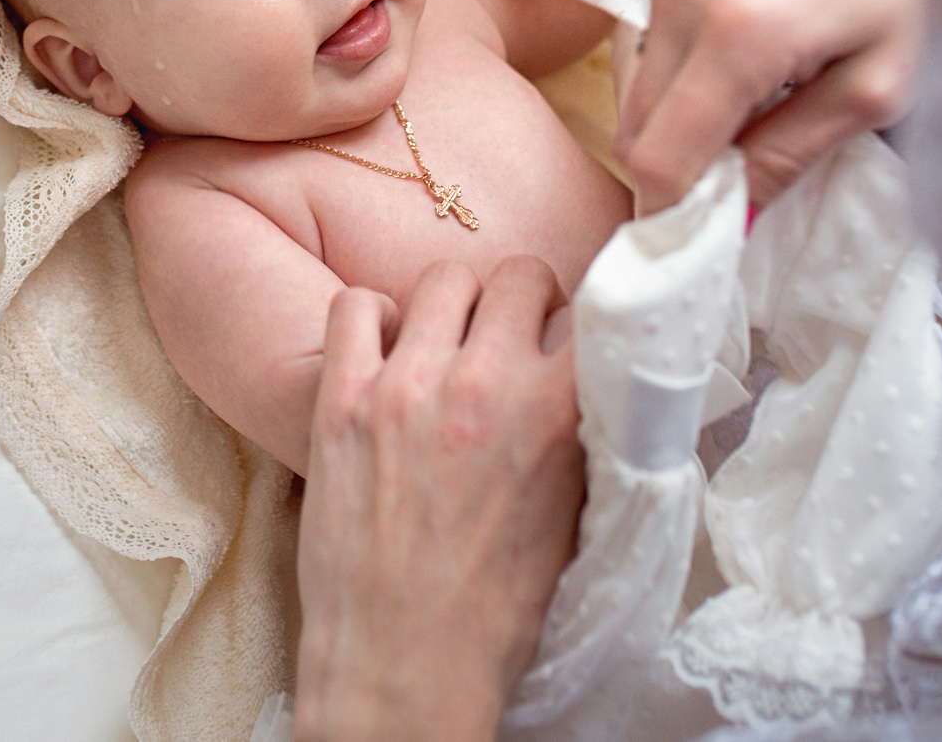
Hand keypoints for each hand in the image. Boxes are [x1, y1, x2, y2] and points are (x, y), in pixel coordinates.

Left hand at [294, 258, 582, 741]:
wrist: (403, 665)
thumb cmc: (496, 608)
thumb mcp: (576, 516)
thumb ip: (589, 435)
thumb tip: (600, 379)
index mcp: (560, 413)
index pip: (591, 309)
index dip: (579, 326)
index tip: (567, 342)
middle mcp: (487, 384)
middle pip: (519, 276)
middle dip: (522, 302)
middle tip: (509, 338)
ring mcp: (408, 386)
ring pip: (444, 280)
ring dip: (453, 308)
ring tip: (446, 346)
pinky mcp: (341, 400)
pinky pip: (354, 305)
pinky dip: (371, 317)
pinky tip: (383, 351)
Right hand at [614, 0, 941, 212]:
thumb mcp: (878, 91)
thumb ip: (790, 156)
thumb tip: (730, 215)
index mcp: (740, 30)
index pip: (660, 158)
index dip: (672, 211)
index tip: (703, 234)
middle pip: (635, 125)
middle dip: (676, 166)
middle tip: (735, 177)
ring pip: (637, 84)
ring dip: (678, 116)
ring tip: (750, 110)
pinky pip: (651, 35)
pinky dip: (683, 66)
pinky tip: (741, 59)